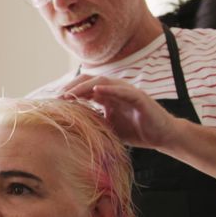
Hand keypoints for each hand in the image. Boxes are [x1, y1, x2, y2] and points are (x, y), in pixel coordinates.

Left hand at [62, 74, 181, 149]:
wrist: (161, 136)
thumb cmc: (135, 130)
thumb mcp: (109, 126)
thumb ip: (94, 122)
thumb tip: (70, 127)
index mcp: (107, 95)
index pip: (84, 87)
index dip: (69, 91)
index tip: (54, 101)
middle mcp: (116, 89)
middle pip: (89, 80)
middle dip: (72, 87)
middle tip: (58, 97)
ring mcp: (127, 92)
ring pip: (103, 82)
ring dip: (85, 87)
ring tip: (71, 94)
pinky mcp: (139, 98)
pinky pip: (122, 91)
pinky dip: (109, 90)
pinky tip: (97, 92)